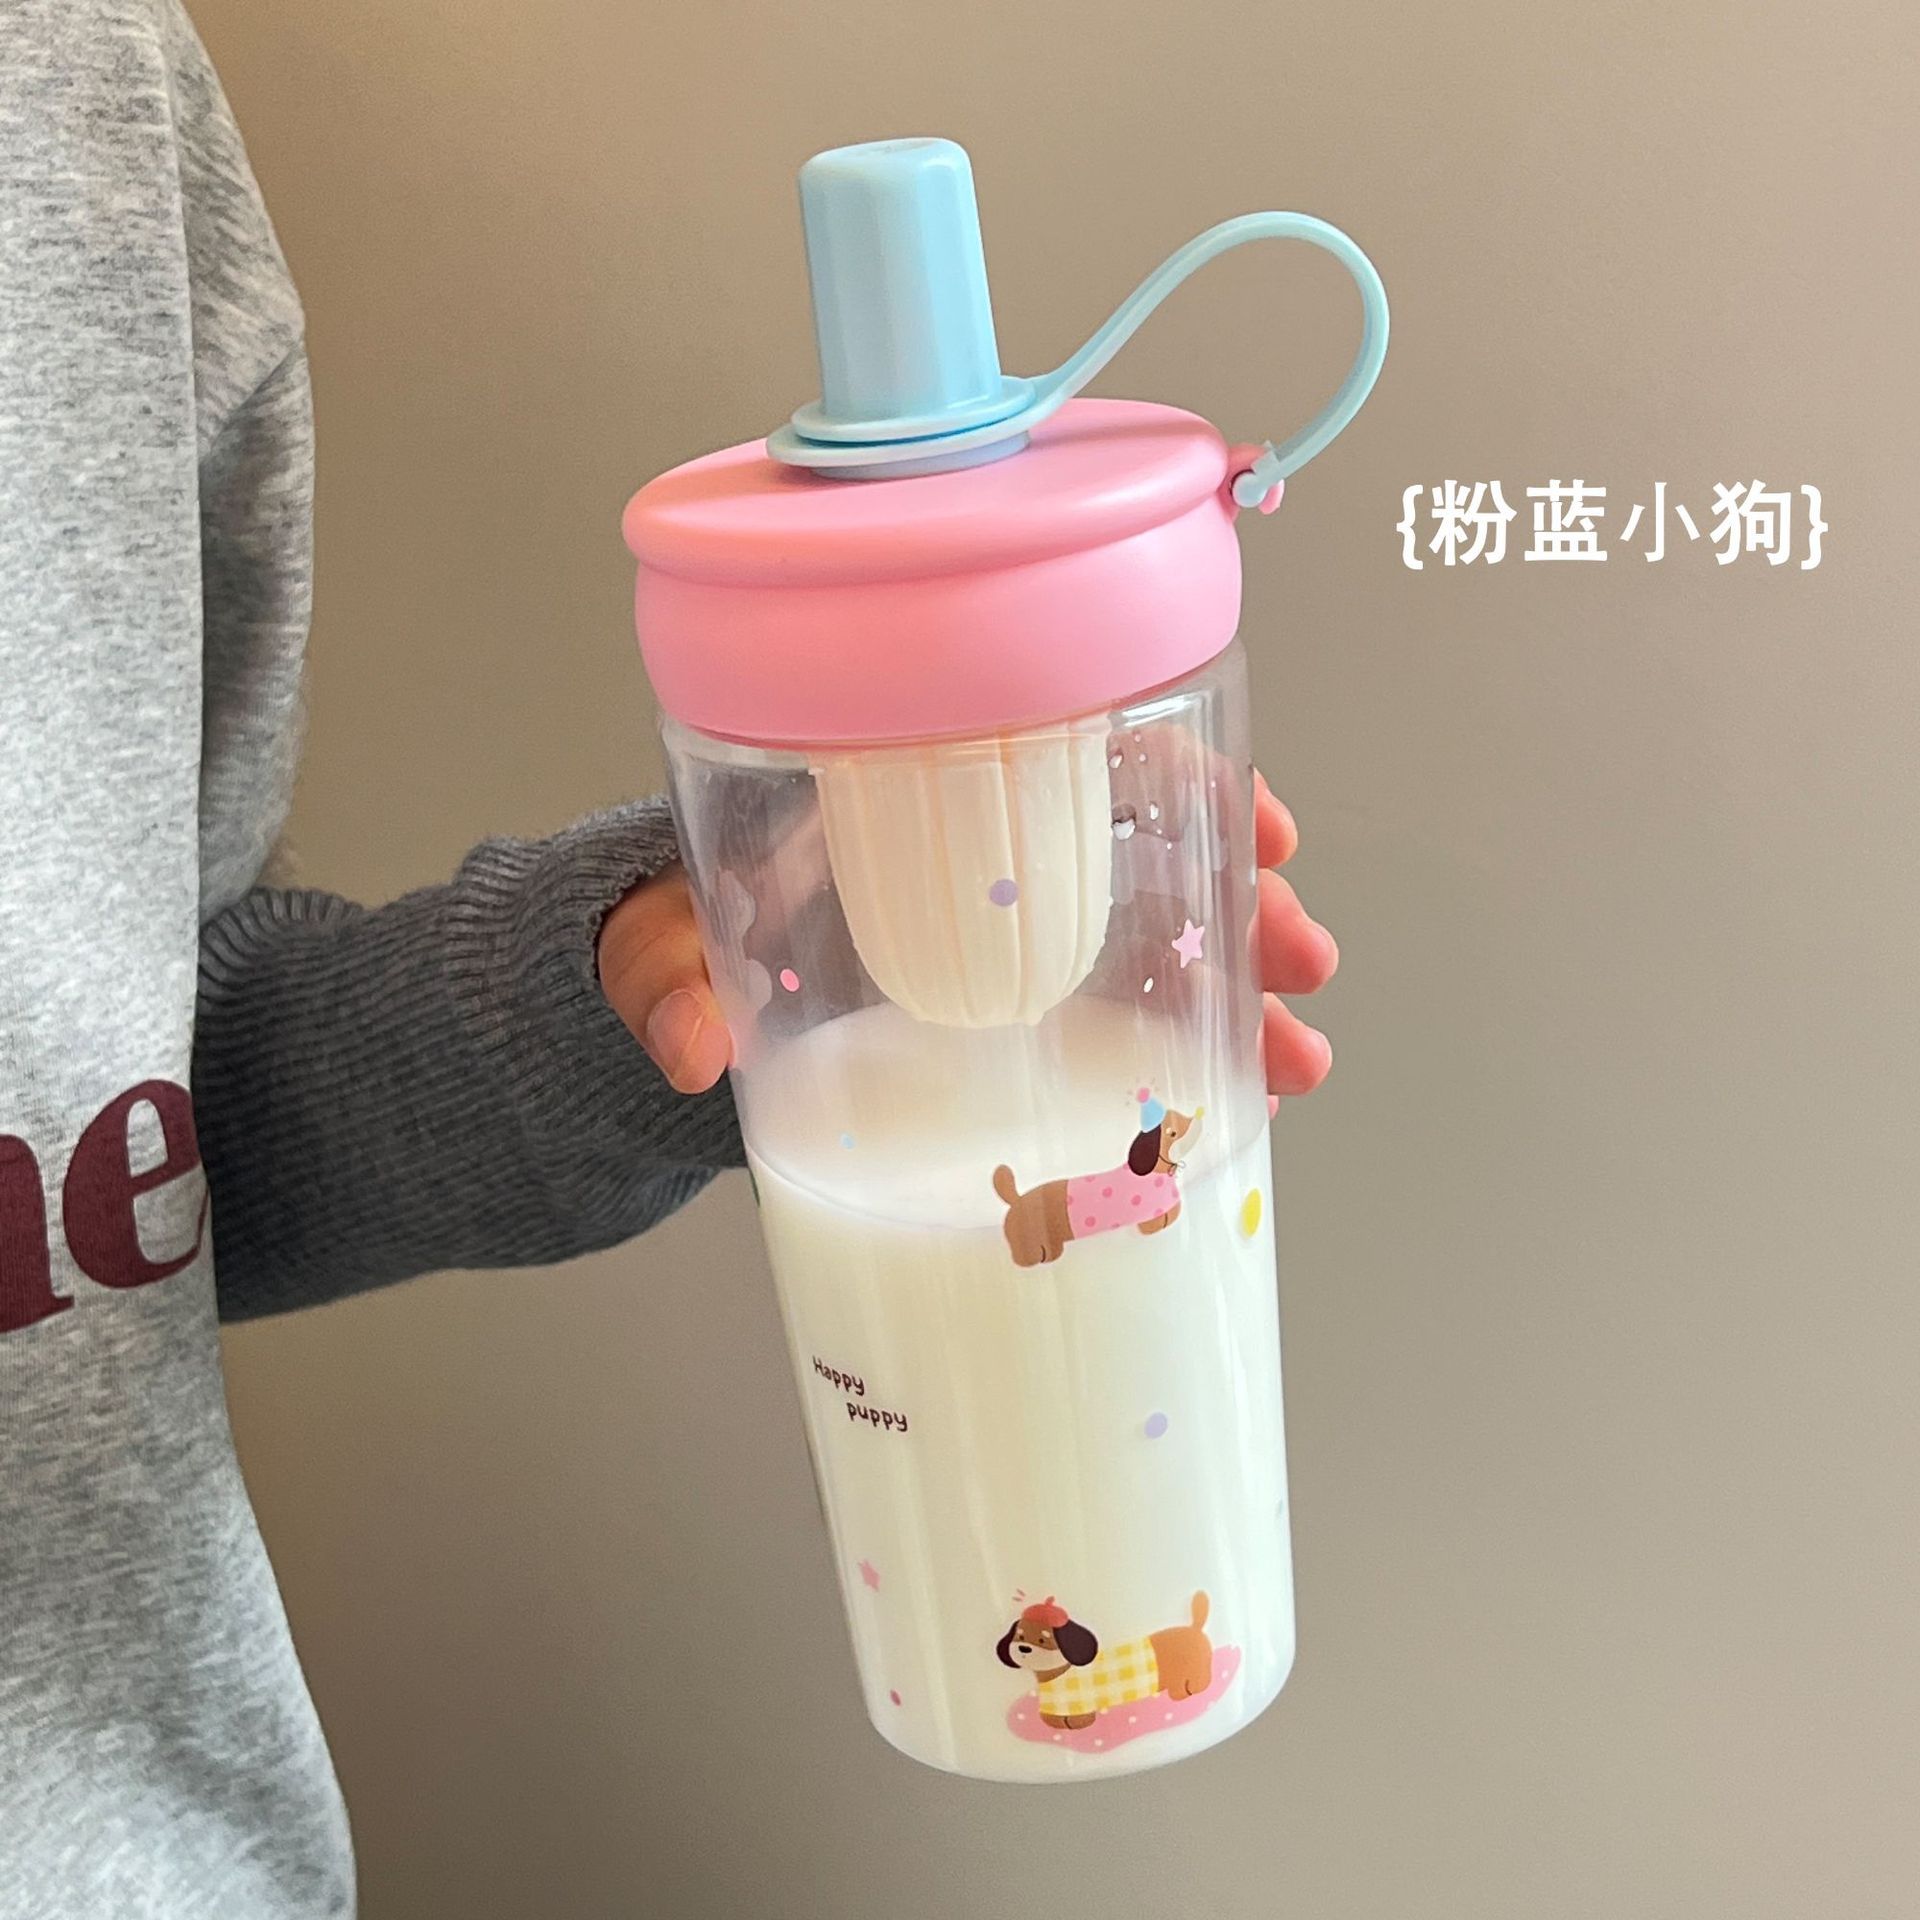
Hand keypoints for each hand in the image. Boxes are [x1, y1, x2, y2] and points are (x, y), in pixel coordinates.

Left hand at [599, 770, 1337, 1100]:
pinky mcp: (1009, 1016)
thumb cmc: (675, 925)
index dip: (1184, 777)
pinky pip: (1120, 1019)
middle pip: (1153, 851)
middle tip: (1304, 963)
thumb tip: (688, 1043)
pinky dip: (1187, 1054)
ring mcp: (1008, 943)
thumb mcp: (656, 938)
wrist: (676, 994)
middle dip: (1246, 904)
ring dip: (1240, 995)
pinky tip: (1241, 1100)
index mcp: (924, 796)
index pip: (1079, 749)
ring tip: (1297, 1063)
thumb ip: (660, 976)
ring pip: (1158, 943)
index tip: (1260, 823)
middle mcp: (987, 859)